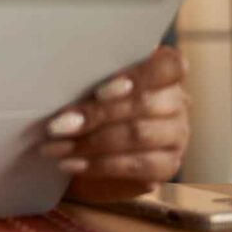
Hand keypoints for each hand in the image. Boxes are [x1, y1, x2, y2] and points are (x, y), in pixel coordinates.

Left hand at [39, 45, 190, 202]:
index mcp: (162, 71)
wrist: (87, 152)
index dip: (138, 77)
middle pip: (144, 104)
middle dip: (95, 114)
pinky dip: (97, 165)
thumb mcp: (87, 86)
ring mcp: (176, 135)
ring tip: (55, 147)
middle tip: (56, 125)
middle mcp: (176, 101)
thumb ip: (90, 76)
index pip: (169, 65)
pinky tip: (69, 163)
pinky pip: (135, 166)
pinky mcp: (168, 166)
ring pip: (138, 135)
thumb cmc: (87, 105)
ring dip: (90, 142)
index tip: (99, 91)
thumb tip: (63, 73)